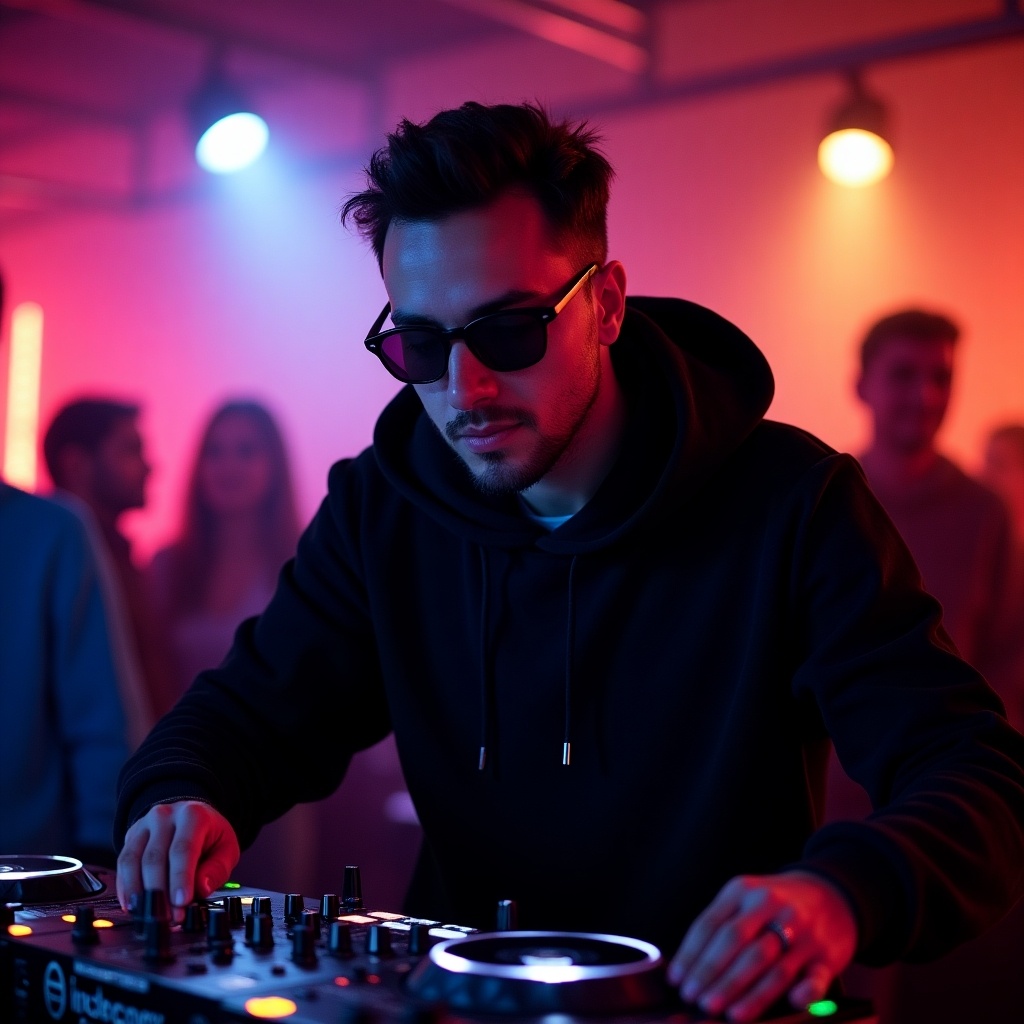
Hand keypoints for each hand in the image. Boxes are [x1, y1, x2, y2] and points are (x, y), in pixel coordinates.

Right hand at [116, 801, 239, 920]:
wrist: (190, 815)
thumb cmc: (210, 835)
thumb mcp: (226, 848)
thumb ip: (217, 869)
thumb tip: (201, 888)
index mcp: (193, 815)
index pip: (183, 849)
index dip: (180, 878)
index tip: (181, 902)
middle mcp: (165, 816)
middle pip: (154, 858)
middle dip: (159, 892)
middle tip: (168, 917)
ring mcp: (144, 825)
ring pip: (132, 861)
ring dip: (138, 893)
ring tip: (147, 915)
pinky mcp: (131, 837)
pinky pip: (122, 864)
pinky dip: (125, 887)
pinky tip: (132, 905)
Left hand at [667, 870, 857, 1021]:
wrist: (830, 894)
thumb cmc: (774, 904)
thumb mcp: (744, 898)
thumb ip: (718, 924)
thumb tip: (685, 965)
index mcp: (744, 891)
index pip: (711, 924)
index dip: (691, 954)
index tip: (677, 980)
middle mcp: (773, 907)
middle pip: (737, 943)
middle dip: (713, 974)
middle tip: (695, 998)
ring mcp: (802, 931)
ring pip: (771, 965)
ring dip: (746, 992)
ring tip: (726, 1012)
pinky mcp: (826, 955)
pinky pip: (816, 978)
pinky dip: (805, 992)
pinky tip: (792, 1003)